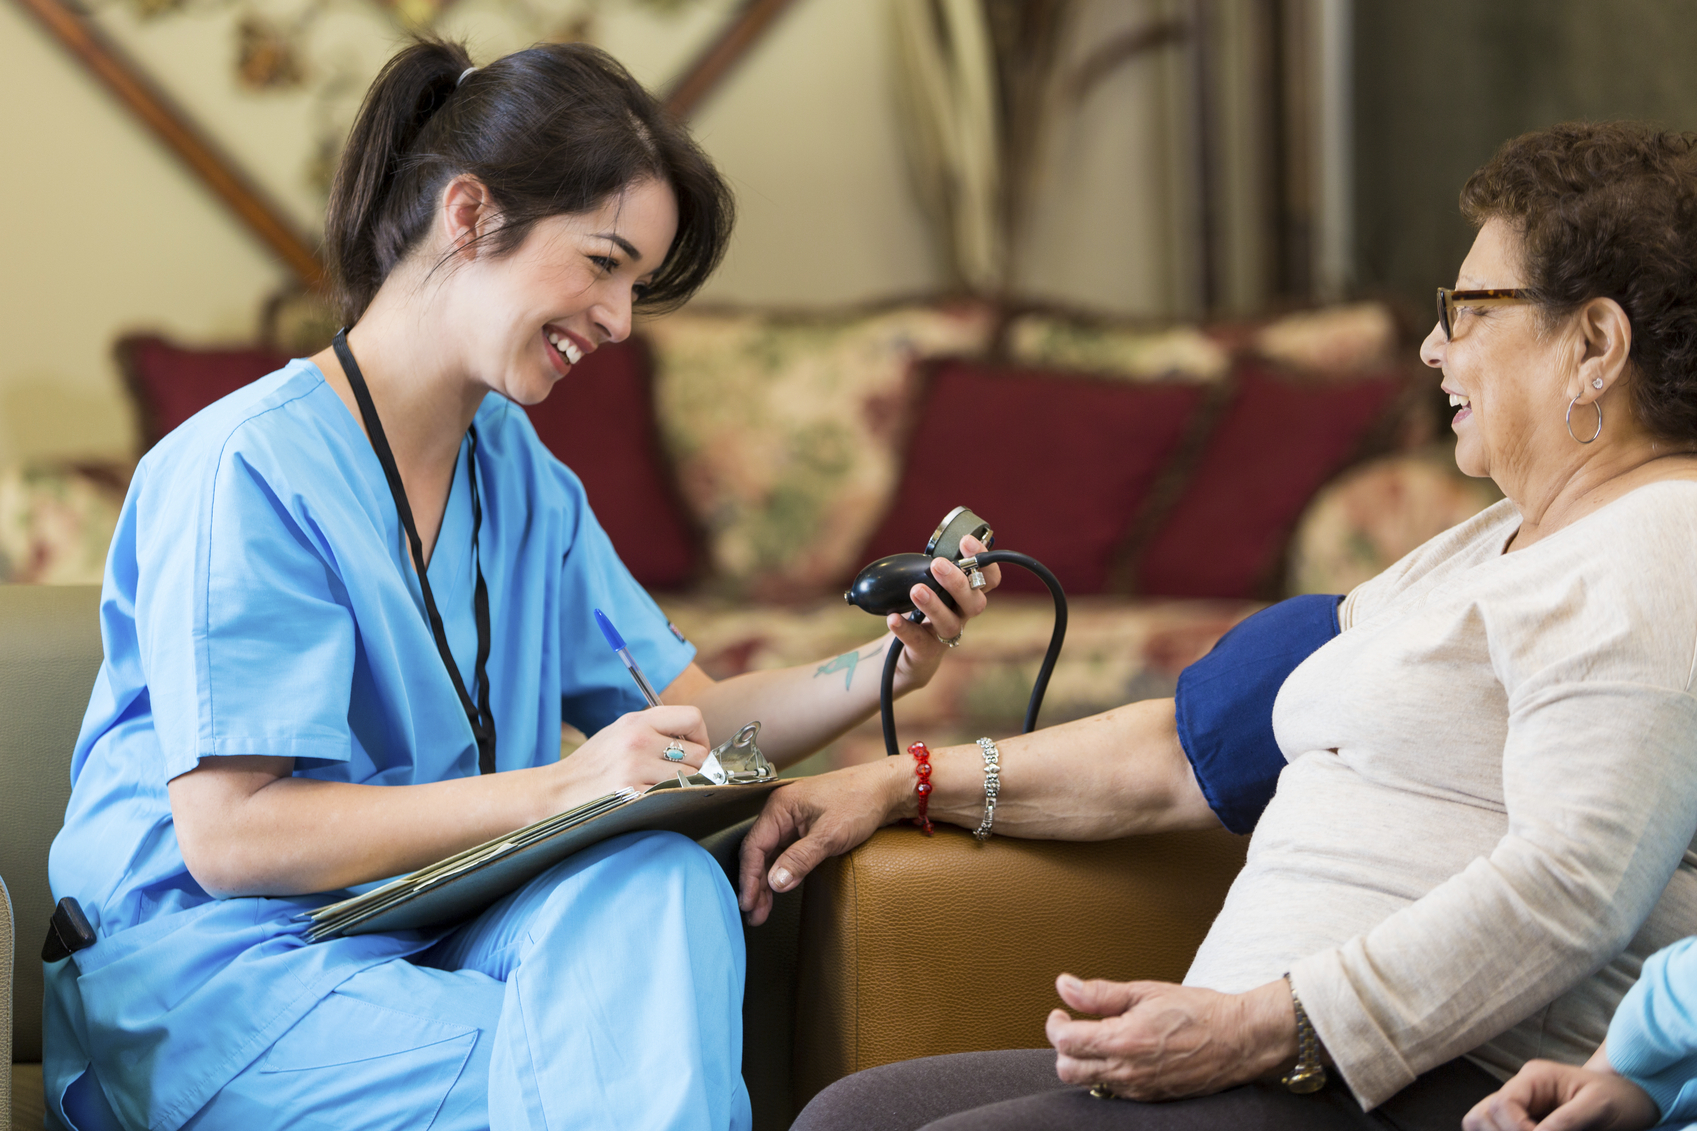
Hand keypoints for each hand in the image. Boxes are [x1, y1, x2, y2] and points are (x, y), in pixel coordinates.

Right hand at [554, 705, 710, 800]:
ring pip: (689, 778)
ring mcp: (636, 768)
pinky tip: (649, 799)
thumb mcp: (620, 733)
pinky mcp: (633, 794)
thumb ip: (655, 730)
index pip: (692, 717)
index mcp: (637, 721)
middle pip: (698, 753)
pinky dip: (667, 800)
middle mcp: (638, 740)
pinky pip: (671, 796)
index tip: (692, 750)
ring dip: (681, 786)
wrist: (557, 791)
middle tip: (676, 775)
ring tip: (660, 787)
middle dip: (693, 767)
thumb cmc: (593, 765)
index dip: (700, 736)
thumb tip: (696, 741)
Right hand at [737, 758, 909, 924]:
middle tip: (755, 913)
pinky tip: (779, 887)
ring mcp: (793, 819)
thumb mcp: (831, 834)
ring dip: (766, 881)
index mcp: (781, 806)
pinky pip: (784, 852)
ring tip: (763, 908)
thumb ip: (800, 859)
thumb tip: (776, 882)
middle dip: (755, 884)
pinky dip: (780, 871)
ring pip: (770, 854)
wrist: (886, 789)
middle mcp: (783, 811)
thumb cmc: (861, 800)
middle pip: (759, 852)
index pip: (754, 846)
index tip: (749, 902)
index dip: (749, 878)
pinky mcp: (805, 827)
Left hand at [890, 534, 1000, 690]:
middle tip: (937, 564)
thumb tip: (932, 542)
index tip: (966, 542)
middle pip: (975, 603)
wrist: (907, 654)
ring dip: (934, 605)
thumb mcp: (932, 587)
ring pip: (949, 623)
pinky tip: (893, 618)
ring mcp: (945, 636)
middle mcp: (962, 616)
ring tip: (916, 590)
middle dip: (958, 582)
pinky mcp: (926, 651)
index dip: (984, 562)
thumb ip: (935, 570)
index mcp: (967, 596)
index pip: (989, 580)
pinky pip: (918, 641)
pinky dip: (905, 629)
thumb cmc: (922, 612)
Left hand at [1045, 976, 1296, 1100]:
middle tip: (1074, 1026)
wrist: (1239, 1039)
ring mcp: (1139, 1088)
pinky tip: (1121, 1053)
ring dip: (1084, 1061)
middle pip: (1068, 1069)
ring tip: (1099, 1037)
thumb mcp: (1146, 992)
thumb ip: (1100, 993)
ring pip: (1088, 1083)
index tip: (1061, 1013)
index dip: (1055, 1025)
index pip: (1066, 1042)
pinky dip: (1106, 1073)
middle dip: (1064, 1047)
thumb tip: (1065, 986)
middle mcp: (1128, 1070)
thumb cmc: (1199, 1012)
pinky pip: (1113, 1090)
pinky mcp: (1150, 1097)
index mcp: (1124, 1040)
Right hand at [1463, 1060, 1658, 1130]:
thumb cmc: (1618, 1099)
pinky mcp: (1522, 1122)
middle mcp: (1519, 1091)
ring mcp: (1518, 1106)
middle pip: (1480, 1114)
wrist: (1630, 1101)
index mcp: (1534, 1078)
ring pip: (1479, 1122)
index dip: (1516, 1129)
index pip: (1502, 1104)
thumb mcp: (1599, 1108)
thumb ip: (1567, 1122)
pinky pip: (1494, 1129)